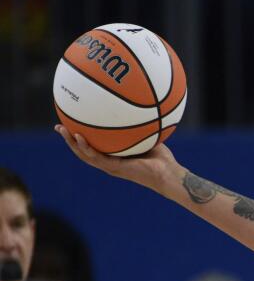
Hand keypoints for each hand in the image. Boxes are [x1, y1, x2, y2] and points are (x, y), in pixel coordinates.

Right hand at [54, 125, 179, 191]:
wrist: (167, 174)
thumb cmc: (161, 158)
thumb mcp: (148, 136)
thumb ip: (140, 126)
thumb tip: (138, 106)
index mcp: (113, 157)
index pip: (92, 148)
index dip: (79, 138)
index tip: (70, 124)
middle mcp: (109, 163)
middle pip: (82, 151)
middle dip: (69, 139)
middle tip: (58, 126)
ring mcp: (110, 167)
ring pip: (84, 155)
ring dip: (71, 143)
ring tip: (62, 130)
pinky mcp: (115, 168)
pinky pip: (96, 157)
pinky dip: (86, 147)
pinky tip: (78, 136)